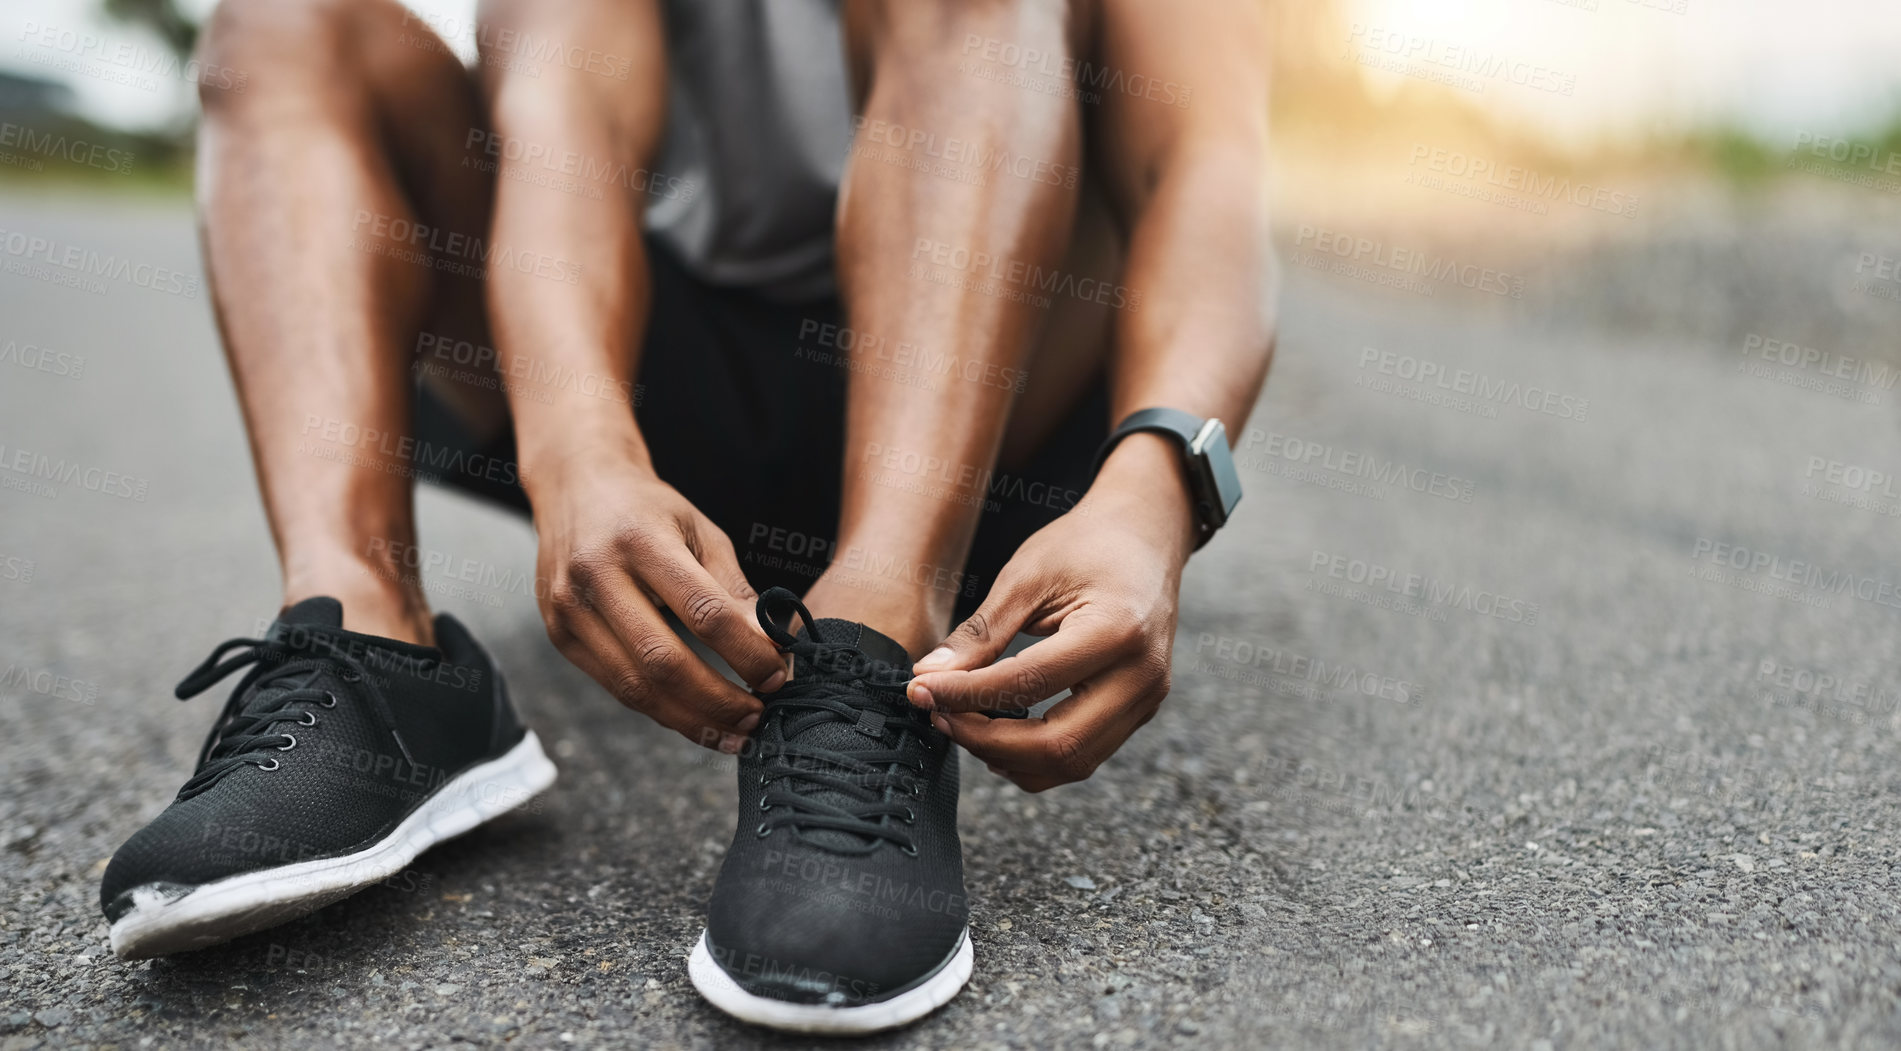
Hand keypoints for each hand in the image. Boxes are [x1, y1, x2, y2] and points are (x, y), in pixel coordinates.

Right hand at [527, 434, 785, 750]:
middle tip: (759, 718)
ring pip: (635, 687)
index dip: (746, 653)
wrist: (575, 486)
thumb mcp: (701, 530)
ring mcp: (569, 609)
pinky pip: (615, 686)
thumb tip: (772, 649)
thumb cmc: (648, 509)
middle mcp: (596, 575)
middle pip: (663, 661)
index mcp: (640, 539)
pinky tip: (695, 717)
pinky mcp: (559, 635)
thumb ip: (733, 590)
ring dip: (691, 719)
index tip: (777, 676)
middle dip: (718, 701)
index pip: (703, 612)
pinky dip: (660, 709)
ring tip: (734, 732)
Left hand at [905, 435, 1197, 790]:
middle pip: (1057, 745)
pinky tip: (999, 734)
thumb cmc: (1087, 543)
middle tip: (938, 716)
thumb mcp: (1026, 575)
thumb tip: (928, 676)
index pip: (1028, 684)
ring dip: (1009, 757)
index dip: (966, 695)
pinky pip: (1085, 755)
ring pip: (1073, 763)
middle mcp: (1143, 675)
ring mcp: (1148, 698)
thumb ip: (980, 633)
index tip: (921, 691)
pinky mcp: (1141, 710)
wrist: (1147, 533)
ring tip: (962, 724)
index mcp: (1117, 630)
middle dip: (985, 740)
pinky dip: (1036, 757)